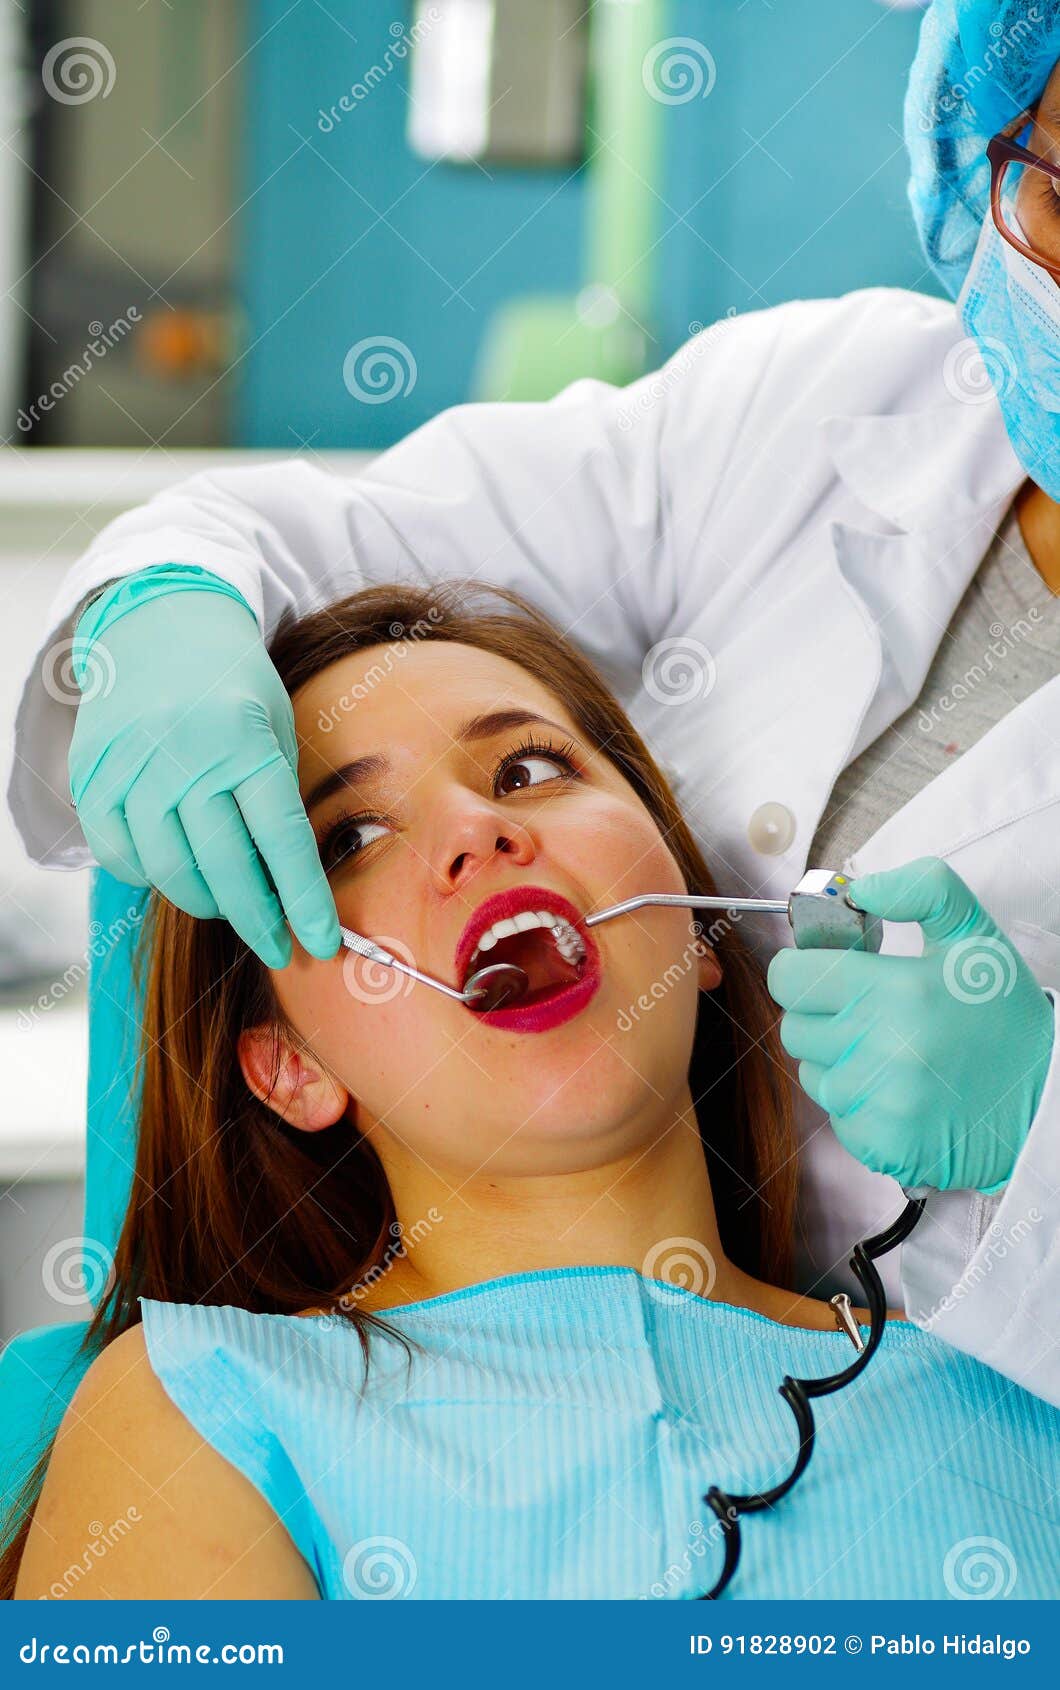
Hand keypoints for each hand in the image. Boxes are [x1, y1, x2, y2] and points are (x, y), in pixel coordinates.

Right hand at [68, 591, 340, 969]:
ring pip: (171, 870)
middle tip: (278, 946)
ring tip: (231, 905)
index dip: (303, 900)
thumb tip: (289, 888)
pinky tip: (176, 870)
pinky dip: (151, 876)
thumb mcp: (277, 727)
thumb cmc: (234, 686)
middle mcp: (184, 755)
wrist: (159, 623)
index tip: (323, 942)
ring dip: (206, 901)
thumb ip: (278, 800)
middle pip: (225, 866)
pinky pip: (122, 856)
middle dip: (258, 920)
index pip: (281, 840)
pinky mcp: (93, 778)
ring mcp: (132, 769)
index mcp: (244, 741)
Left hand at [766, 857, 1055, 1193]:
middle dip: (820, 1016)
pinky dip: (860, 1106)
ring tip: (892, 1054)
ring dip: (839, 1063)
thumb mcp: (975, 936)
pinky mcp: (884, 1144)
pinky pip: (838, 1118)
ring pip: (813, 1075)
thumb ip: (921, 890)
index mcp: (897, 991)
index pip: (790, 979)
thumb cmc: (1006, 1017)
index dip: (802, 971)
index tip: (826, 973)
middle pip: (795, 1028)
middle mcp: (883, 1050)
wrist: (1049, 1102)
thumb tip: (860, 889)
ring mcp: (881, 1102)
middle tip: (868, 1014)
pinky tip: (901, 1093)